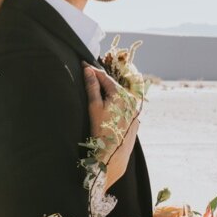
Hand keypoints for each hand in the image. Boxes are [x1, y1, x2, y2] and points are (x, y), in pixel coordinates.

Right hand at [84, 64, 138, 185]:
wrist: (113, 153)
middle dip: (100, 78)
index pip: (105, 77)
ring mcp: (133, 109)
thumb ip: (92, 86)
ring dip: (106, 88)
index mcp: (121, 94)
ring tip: (94, 85)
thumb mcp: (94, 106)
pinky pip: (122, 103)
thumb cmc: (101, 129)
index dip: (93, 70)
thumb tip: (88, 70)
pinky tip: (104, 102)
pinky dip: (113, 99)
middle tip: (87, 72)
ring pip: (118, 94)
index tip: (83, 63)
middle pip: (112, 84)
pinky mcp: (133, 117)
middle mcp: (130, 99)